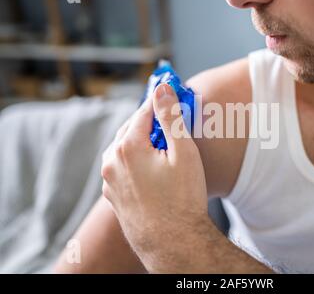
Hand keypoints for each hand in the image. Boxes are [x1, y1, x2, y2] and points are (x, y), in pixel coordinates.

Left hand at [101, 83, 208, 261]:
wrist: (172, 243)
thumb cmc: (182, 199)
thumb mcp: (183, 152)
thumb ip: (171, 117)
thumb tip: (163, 90)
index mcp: (128, 147)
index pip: (144, 112)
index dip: (159, 100)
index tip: (170, 90)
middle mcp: (112, 162)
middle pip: (131, 129)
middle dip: (150, 121)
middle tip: (169, 117)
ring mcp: (109, 181)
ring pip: (123, 149)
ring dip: (140, 141)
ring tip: (161, 144)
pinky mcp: (113, 196)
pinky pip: (121, 168)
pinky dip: (134, 160)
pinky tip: (151, 168)